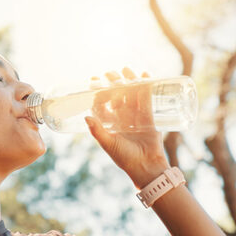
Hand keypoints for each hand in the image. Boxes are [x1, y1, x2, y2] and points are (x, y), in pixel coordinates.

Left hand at [85, 67, 169, 187]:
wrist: (147, 166)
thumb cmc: (125, 158)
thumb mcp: (109, 144)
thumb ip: (98, 131)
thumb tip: (86, 117)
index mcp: (109, 124)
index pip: (101, 104)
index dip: (97, 92)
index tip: (93, 80)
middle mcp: (121, 118)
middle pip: (116, 96)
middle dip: (113, 83)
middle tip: (110, 73)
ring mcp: (136, 116)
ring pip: (131, 94)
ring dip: (129, 81)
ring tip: (126, 69)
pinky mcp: (149, 116)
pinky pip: (147, 99)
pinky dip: (146, 86)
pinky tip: (144, 75)